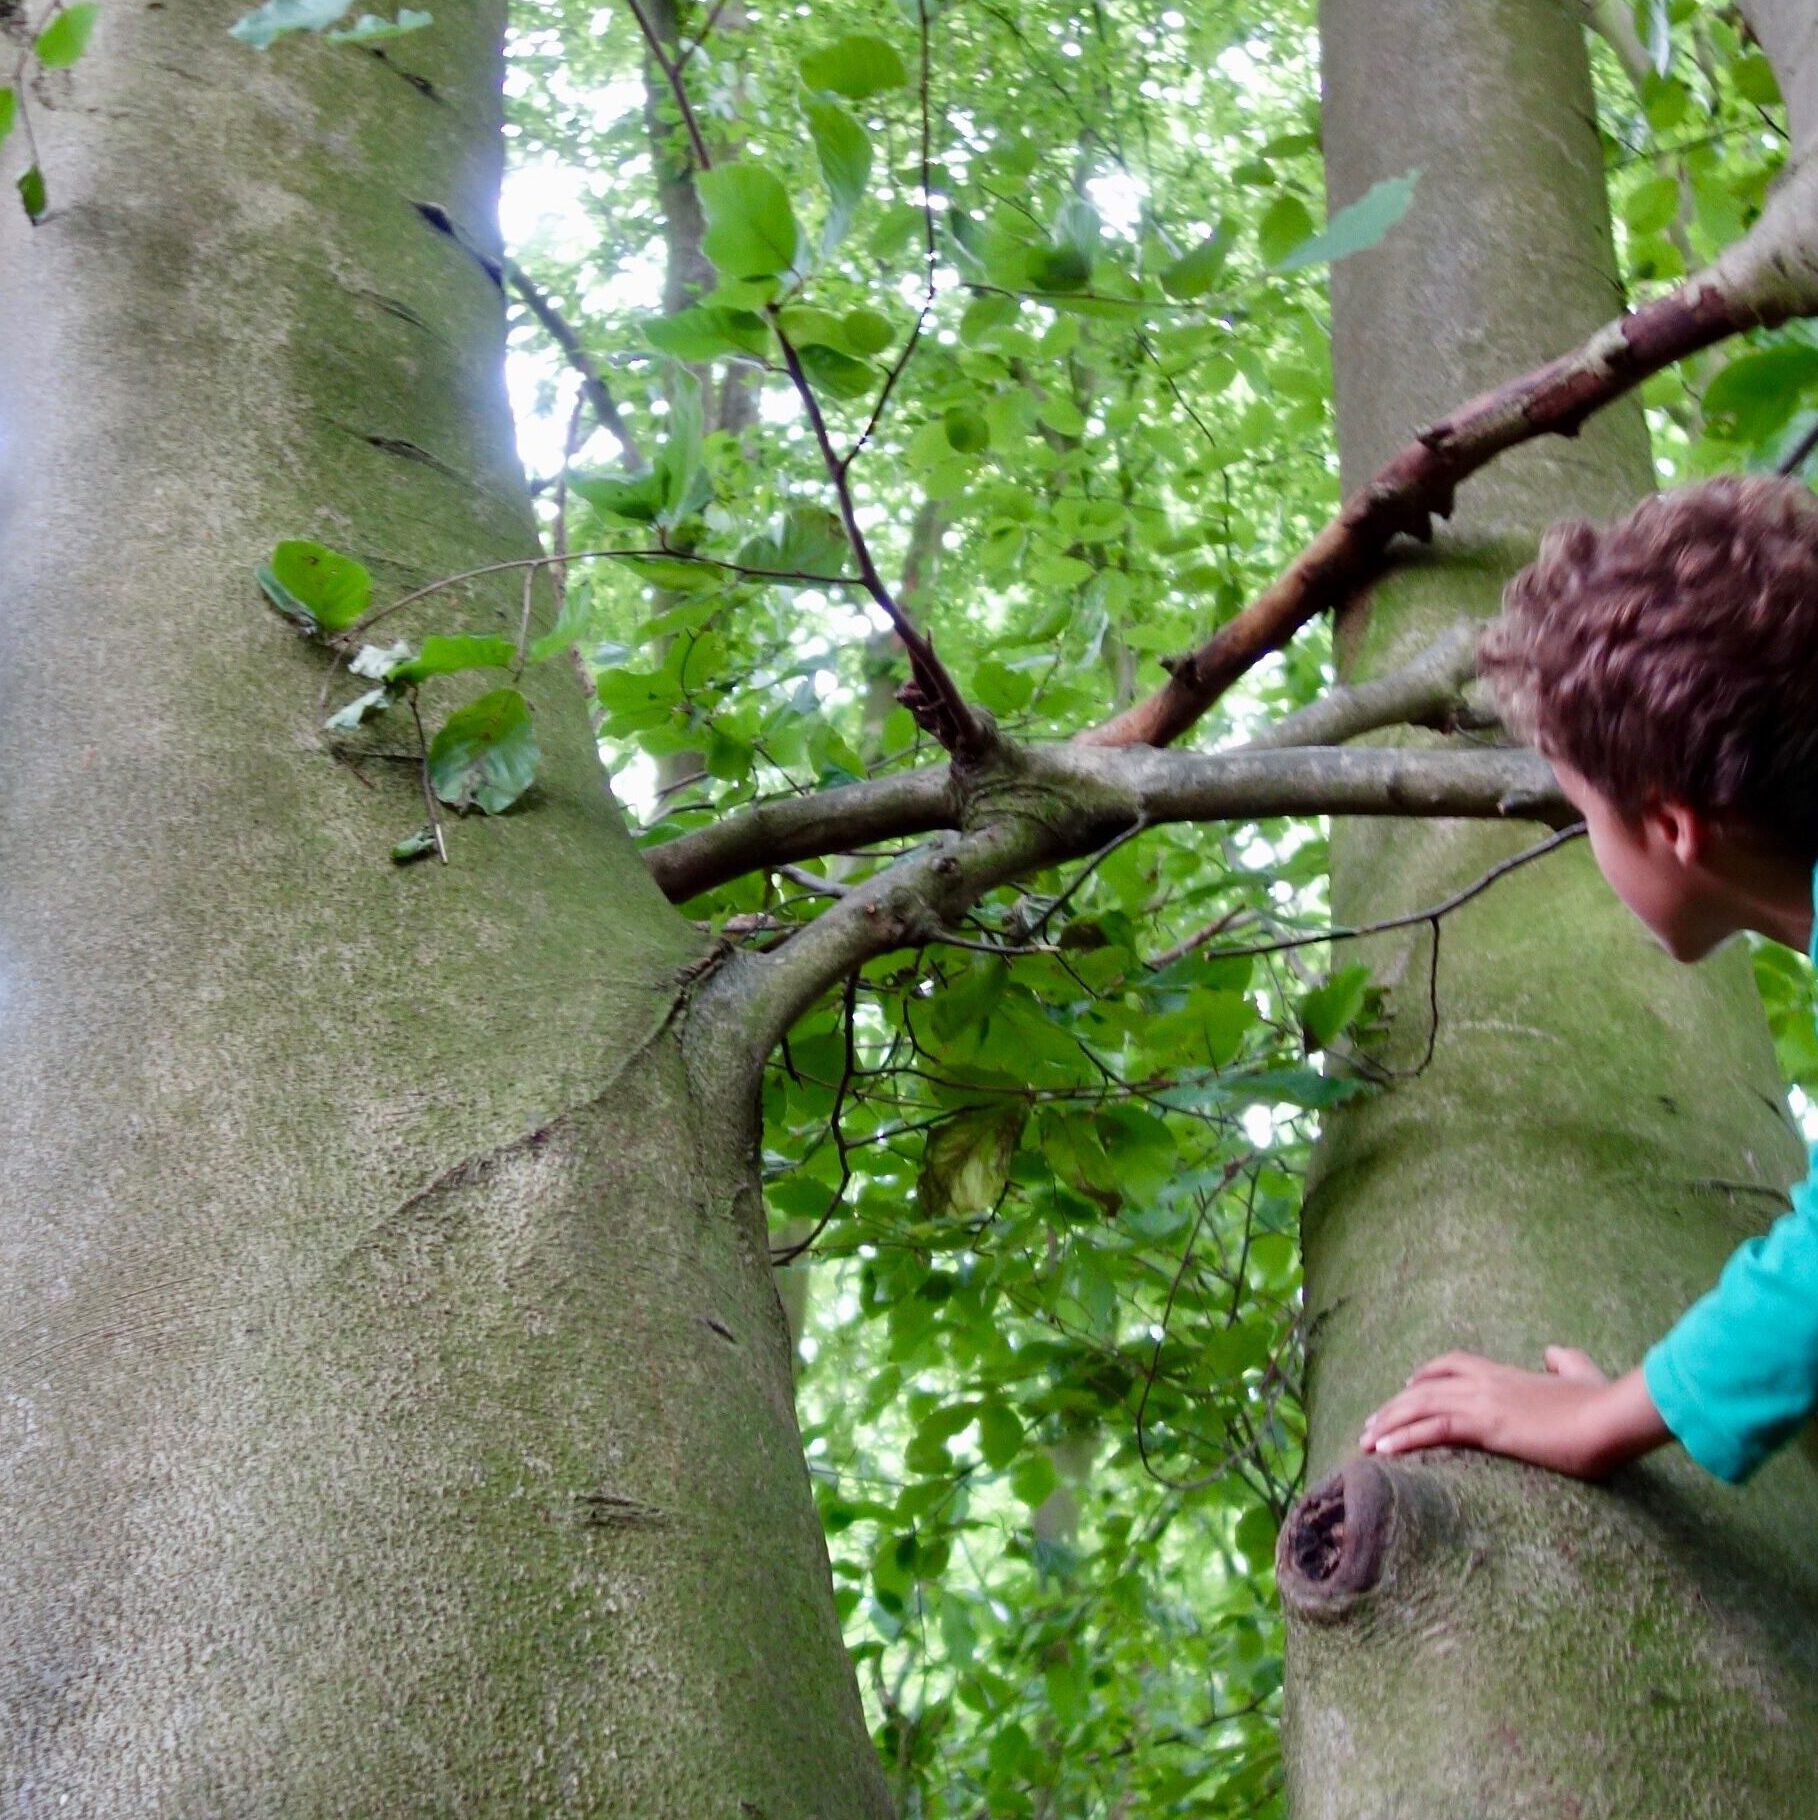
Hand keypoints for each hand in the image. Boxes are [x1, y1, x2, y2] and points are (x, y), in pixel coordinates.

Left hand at [1359, 1347, 1669, 1479]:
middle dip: (1393, 1406)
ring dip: (1388, 1423)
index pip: (1452, 1364)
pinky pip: (1433, 1429)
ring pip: (1420, 1406)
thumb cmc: (1602, 1404)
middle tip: (1369, 1425)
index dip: (1426, 1373)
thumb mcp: (1584, 1374)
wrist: (1612, 1418)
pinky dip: (1404, 1437)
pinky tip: (1385, 1450)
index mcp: (1505, 1373)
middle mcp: (1486, 1382)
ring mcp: (1484, 1401)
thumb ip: (1565, 1361)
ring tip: (1365, 1441)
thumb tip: (1553, 1352)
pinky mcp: (1488, 1426)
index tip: (1406, 1386)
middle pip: (1424, 1388)